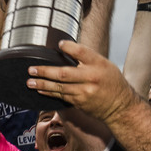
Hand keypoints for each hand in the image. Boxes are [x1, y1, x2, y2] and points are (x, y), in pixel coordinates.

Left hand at [27, 41, 141, 124]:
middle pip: (64, 73)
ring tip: (30, 82)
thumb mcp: (105, 65)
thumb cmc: (111, 82)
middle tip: (32, 69)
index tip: (60, 44)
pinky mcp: (80, 102)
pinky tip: (40, 90)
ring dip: (42, 84)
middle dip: (45, 71)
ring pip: (59, 88)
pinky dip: (50, 93)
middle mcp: (91, 78)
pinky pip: (62, 96)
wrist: (120, 107)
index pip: (82, 52)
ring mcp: (85, 92)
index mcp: (99, 64)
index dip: (69, 47)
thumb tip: (67, 50)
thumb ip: (88, 59)